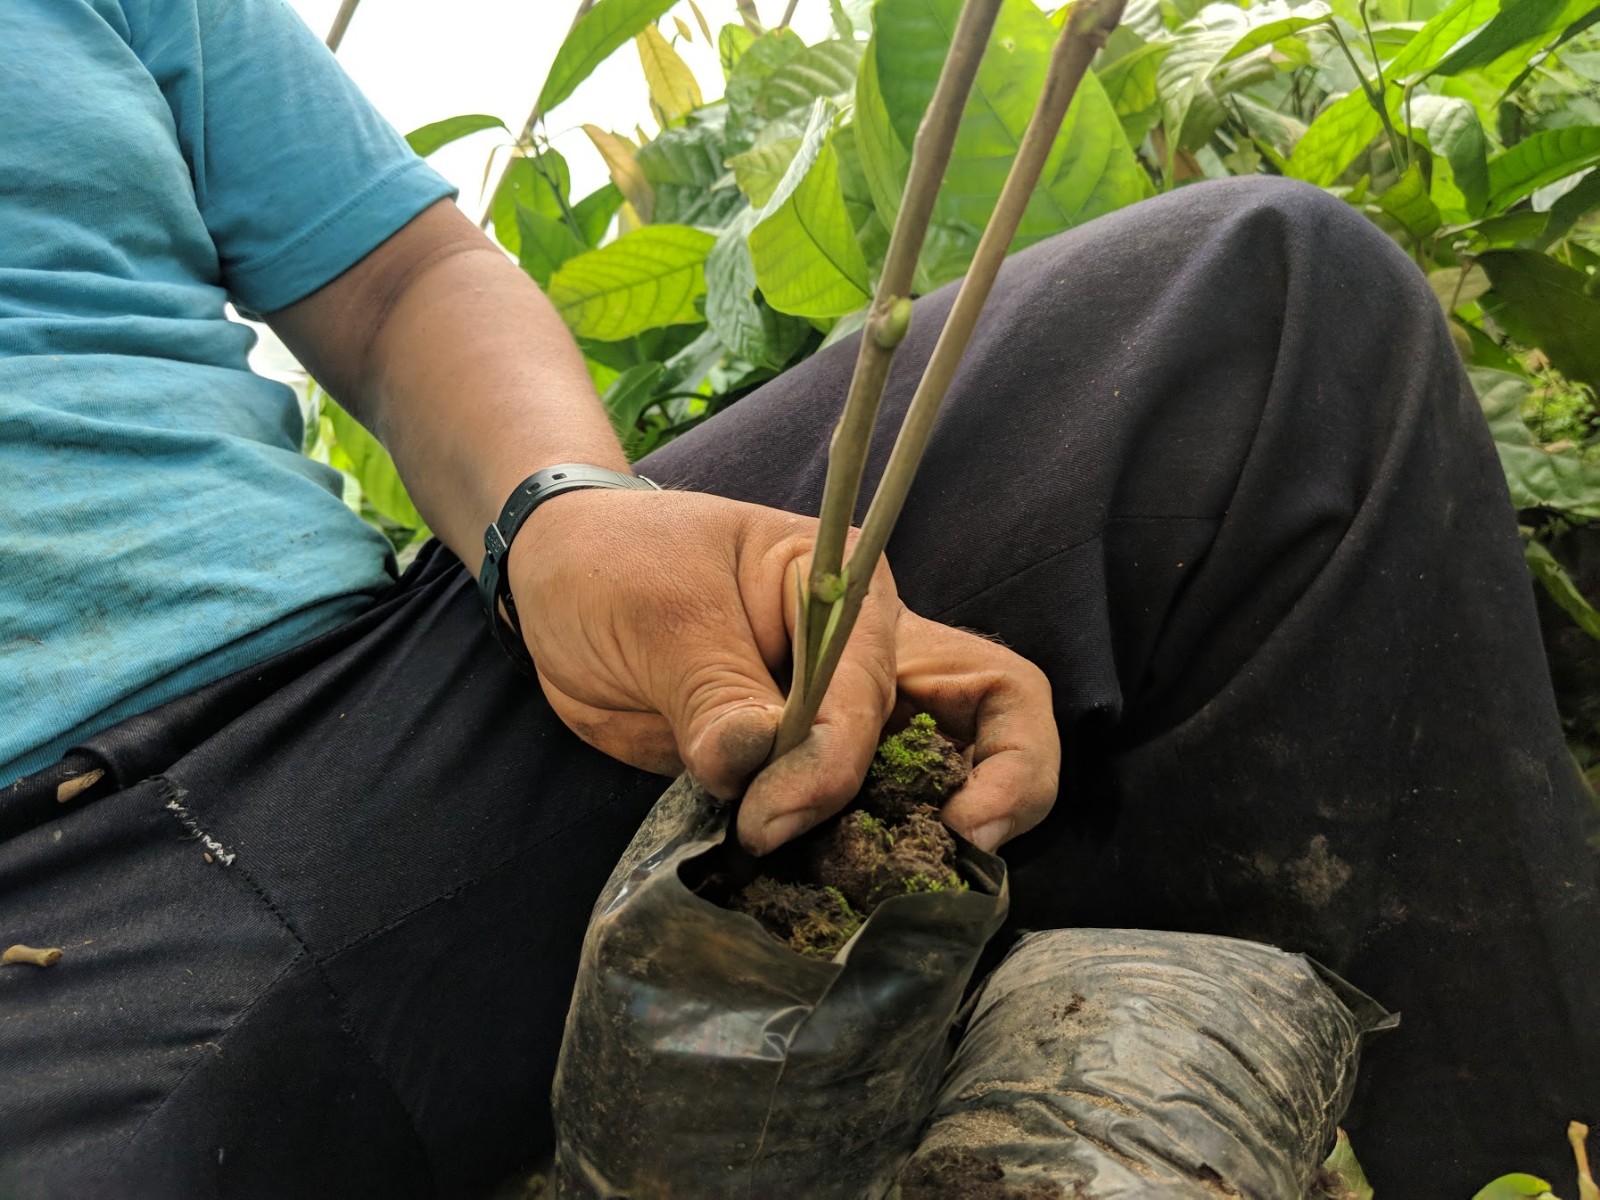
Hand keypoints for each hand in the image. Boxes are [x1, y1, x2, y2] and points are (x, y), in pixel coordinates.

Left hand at [507, 487, 1058, 854]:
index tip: (766, 818)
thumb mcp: (657, 613)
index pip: (881, 688)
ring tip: (896, 894)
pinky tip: (837, 896)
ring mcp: (851, 716)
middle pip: (996, 709)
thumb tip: (752, 769)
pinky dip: (868, 859)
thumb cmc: (615, 568)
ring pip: (954, 771)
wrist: (562, 592)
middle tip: (965, 850)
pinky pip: (871, 817)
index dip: (835, 764)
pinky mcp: (810, 770)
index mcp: (848, 590)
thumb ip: (713, 693)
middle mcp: (872, 652)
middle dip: (1009, 782)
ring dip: (934, 836)